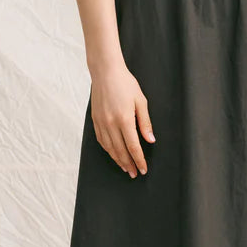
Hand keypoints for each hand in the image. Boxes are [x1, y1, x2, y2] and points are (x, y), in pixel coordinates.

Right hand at [89, 62, 153, 177]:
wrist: (105, 72)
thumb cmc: (125, 84)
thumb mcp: (141, 101)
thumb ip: (145, 123)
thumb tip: (150, 140)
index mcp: (124, 119)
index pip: (133, 146)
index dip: (139, 160)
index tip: (143, 169)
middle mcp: (110, 123)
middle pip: (120, 151)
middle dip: (129, 164)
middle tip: (135, 173)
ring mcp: (101, 123)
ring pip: (110, 148)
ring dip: (118, 160)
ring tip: (125, 168)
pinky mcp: (95, 120)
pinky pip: (101, 140)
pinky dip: (108, 150)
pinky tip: (113, 154)